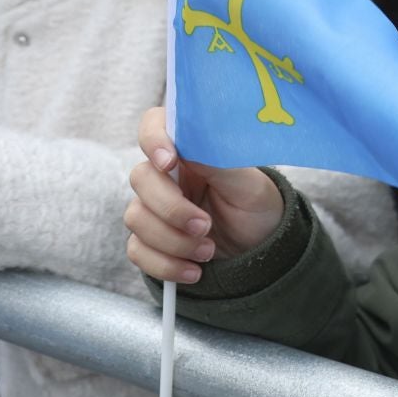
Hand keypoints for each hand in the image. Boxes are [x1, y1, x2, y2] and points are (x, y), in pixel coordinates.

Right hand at [124, 107, 283, 282]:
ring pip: (136, 218)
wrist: (261, 248)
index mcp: (187, 151)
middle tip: (205, 225)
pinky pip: (138, 251)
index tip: (170, 163)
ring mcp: (154, 208)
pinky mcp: (150, 240)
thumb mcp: (248, 183)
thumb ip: (218, 159)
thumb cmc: (256, 206)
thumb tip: (191, 142)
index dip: (153, 140)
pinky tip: (194, 270)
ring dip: (174, 241)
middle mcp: (165, 176)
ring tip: (208, 250)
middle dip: (172, 208)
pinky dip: (166, 265)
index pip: (153, 126)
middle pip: (140, 179)